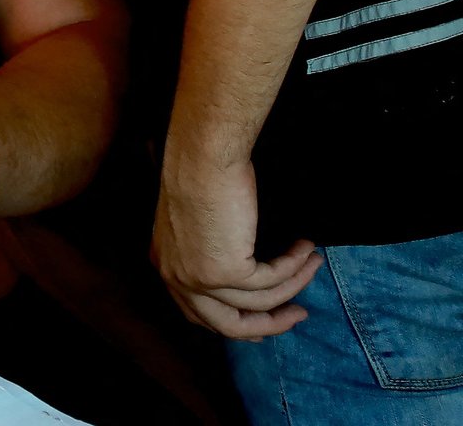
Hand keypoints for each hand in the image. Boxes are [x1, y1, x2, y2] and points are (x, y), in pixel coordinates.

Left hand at [153, 156, 320, 338]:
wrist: (203, 152)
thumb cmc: (200, 174)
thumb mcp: (193, 222)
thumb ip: (205, 252)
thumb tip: (240, 278)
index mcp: (166, 265)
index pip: (200, 315)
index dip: (235, 324)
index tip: (264, 325)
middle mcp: (177, 278)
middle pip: (229, 326)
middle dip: (270, 324)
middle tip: (299, 314)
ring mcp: (200, 278)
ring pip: (259, 304)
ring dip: (294, 287)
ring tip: (313, 265)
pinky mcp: (226, 271)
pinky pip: (272, 281)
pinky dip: (294, 268)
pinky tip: (306, 250)